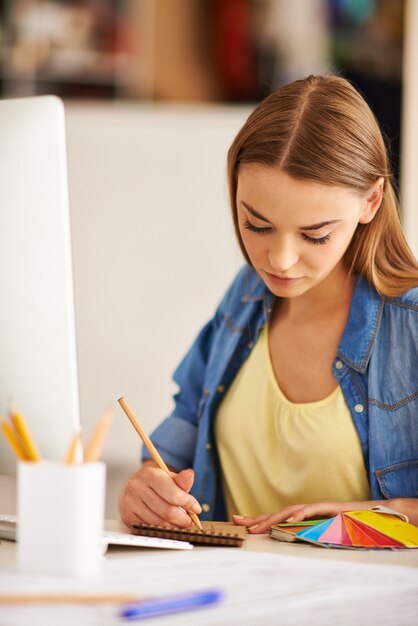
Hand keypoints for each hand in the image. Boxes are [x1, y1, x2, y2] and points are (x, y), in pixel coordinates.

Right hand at [120, 462, 201, 528]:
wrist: (138, 486)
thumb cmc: (157, 483)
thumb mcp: (171, 478)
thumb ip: (182, 480)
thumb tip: (190, 475)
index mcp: (150, 474)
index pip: (174, 494)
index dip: (188, 504)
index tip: (196, 509)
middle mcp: (137, 487)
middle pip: (167, 511)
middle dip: (182, 519)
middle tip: (189, 521)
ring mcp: (130, 502)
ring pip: (158, 522)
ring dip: (173, 526)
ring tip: (179, 523)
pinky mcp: (127, 516)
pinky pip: (148, 528)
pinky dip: (160, 529)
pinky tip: (166, 525)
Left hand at [232, 499, 388, 533]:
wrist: (371, 513)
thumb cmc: (348, 524)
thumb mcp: (323, 532)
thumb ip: (307, 533)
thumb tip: (289, 540)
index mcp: (303, 516)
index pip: (276, 517)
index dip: (257, 519)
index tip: (238, 521)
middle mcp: (306, 510)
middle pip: (277, 513)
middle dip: (256, 518)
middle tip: (237, 522)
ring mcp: (317, 507)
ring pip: (290, 511)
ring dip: (272, 519)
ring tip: (257, 527)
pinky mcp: (329, 508)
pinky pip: (311, 511)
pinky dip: (299, 515)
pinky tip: (288, 520)